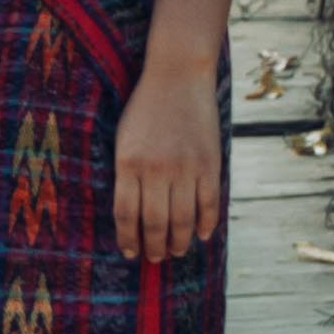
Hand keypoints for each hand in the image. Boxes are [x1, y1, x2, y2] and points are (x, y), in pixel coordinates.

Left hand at [110, 55, 225, 260]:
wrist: (178, 75)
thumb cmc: (146, 108)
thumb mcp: (124, 138)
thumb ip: (127, 174)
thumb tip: (131, 215)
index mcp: (128, 163)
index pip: (126, 214)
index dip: (128, 239)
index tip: (130, 253)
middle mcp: (156, 169)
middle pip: (154, 223)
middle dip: (154, 247)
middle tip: (155, 258)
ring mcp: (185, 168)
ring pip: (182, 220)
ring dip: (178, 242)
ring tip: (175, 251)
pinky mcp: (209, 164)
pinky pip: (208, 204)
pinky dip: (206, 224)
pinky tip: (201, 235)